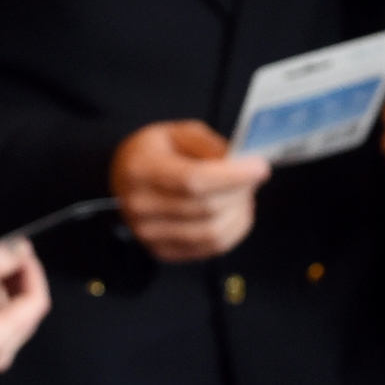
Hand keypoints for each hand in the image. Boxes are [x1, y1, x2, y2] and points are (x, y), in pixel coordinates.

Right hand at [111, 120, 270, 261]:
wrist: (124, 177)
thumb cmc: (155, 151)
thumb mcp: (179, 132)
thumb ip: (211, 146)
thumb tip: (243, 164)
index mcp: (142, 169)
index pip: (193, 180)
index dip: (232, 177)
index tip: (260, 168)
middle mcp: (141, 206)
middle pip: (207, 208)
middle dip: (240, 192)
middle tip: (254, 177)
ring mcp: (149, 234)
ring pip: (212, 233)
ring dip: (239, 214)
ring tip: (244, 196)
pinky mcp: (162, 251)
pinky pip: (210, 249)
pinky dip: (232, 231)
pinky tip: (234, 213)